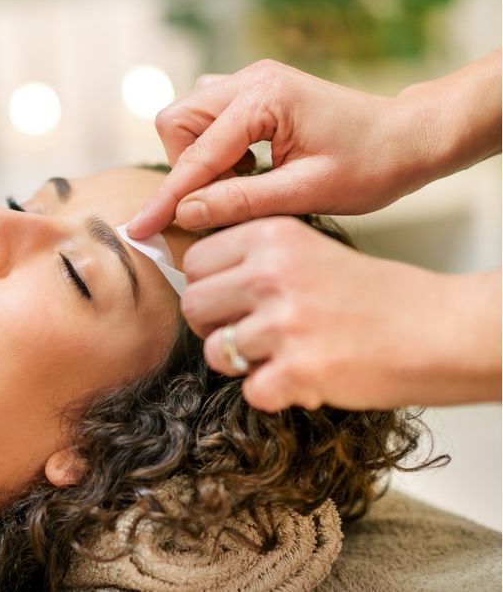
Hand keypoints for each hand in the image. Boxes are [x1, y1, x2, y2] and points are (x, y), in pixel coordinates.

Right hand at [128, 52, 501, 238]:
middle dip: (186, 168)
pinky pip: (207, 119)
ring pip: (187, 119)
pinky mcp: (254, 93)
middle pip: (177, 122)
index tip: (139, 229)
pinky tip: (247, 169)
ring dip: (200, 160)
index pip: (197, 156)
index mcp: (264, 100)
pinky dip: (214, 150)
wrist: (407, 138)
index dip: (166, 198)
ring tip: (243, 185)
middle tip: (221, 200)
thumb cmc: (370, 166)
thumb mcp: (307, 194)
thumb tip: (186, 212)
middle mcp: (250, 80)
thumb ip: (242, 202)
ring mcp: (250, 82)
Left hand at [181, 217, 500, 411]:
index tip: (228, 300)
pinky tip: (302, 377)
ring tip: (281, 355)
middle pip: (193, 305)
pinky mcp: (298, 369)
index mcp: (271, 236)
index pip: (194, 261)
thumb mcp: (308, 251)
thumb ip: (253, 259)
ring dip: (243, 363)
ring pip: (215, 352)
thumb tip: (195, 280)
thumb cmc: (375, 295)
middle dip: (215, 326)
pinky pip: (250, 391)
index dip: (206, 286)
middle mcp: (271, 274)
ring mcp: (284, 323)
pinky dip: (273, 393)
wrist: (436, 330)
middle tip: (251, 334)